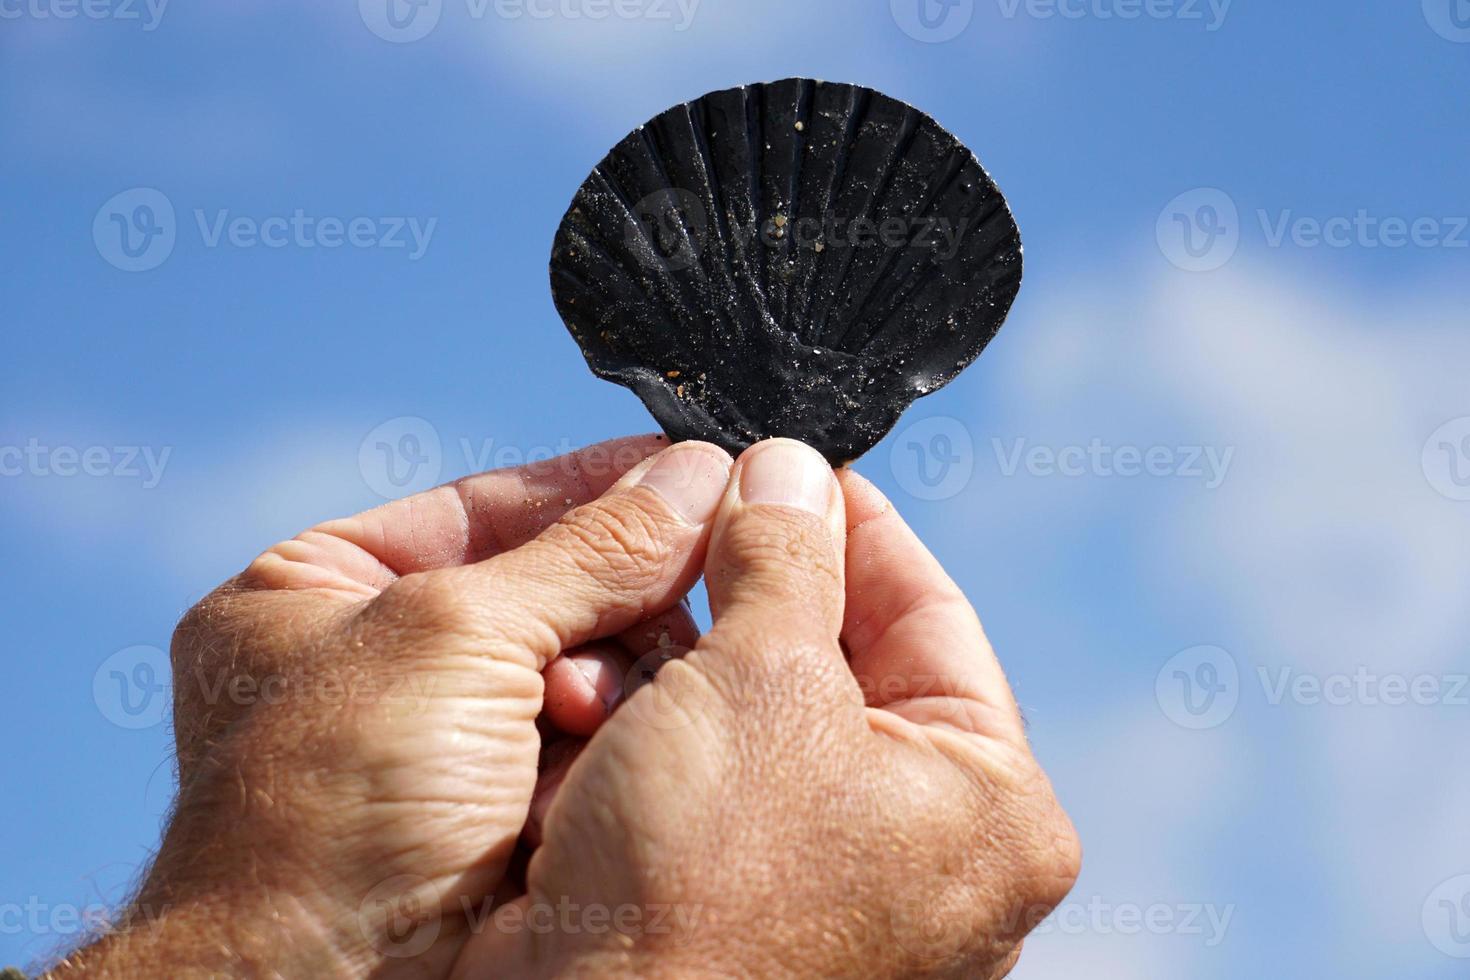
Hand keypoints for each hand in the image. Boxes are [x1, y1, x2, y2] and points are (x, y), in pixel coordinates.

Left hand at [57, 434, 735, 977]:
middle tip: (662, 602)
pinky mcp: (503, 815)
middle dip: (602, 608)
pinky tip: (593, 760)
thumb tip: (694, 473)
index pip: (492, 503)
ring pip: (589, 671)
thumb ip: (587, 551)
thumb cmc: (331, 803)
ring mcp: (446, 745)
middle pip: (555, 589)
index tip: (692, 466)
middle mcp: (383, 661)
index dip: (596, 484)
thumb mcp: (454, 634)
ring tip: (584, 717)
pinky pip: (596, 747)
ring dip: (606, 686)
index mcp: (324, 588)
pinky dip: (606, 748)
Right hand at [454, 439, 1080, 978]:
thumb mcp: (756, 677)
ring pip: (781, 723)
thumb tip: (788, 464)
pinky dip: (681, 732)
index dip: (848, 520)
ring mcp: (860, 899)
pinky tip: (615, 694)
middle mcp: (945, 863)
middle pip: (854, 668)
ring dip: (704, 657)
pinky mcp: (772, 918)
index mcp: (994, 806)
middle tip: (701, 520)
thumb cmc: (699, 881)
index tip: (781, 462)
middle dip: (762, 590)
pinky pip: (735, 786)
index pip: (932, 611)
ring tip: (643, 606)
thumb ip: (787, 554)